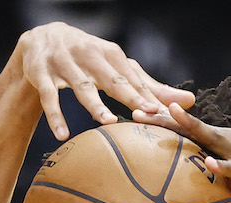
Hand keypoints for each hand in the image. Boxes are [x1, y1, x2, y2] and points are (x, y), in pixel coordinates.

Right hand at [18, 22, 194, 141]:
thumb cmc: (87, 58)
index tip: (164, 112)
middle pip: (112, 78)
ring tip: (108, 123)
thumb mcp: (116, 68)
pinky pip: (49, 97)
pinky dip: (55, 115)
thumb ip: (148, 86)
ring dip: (95, 104)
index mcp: (110, 54)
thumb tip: (189, 101)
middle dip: (129, 95)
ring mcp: (64, 64)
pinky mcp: (41, 74)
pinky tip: (62, 135)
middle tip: (147, 113)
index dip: (148, 95)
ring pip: (82, 86)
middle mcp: (89, 55)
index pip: (133, 78)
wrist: (41, 38)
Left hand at [134, 102, 230, 202]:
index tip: (131, 117)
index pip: (185, 131)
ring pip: (213, 139)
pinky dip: (223, 167)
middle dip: (164, 118)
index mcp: (221, 144)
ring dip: (191, 127)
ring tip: (170, 115)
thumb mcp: (230, 180)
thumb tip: (179, 186)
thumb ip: (206, 177)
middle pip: (192, 128)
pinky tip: (208, 163)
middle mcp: (230, 142)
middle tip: (136, 110)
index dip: (160, 123)